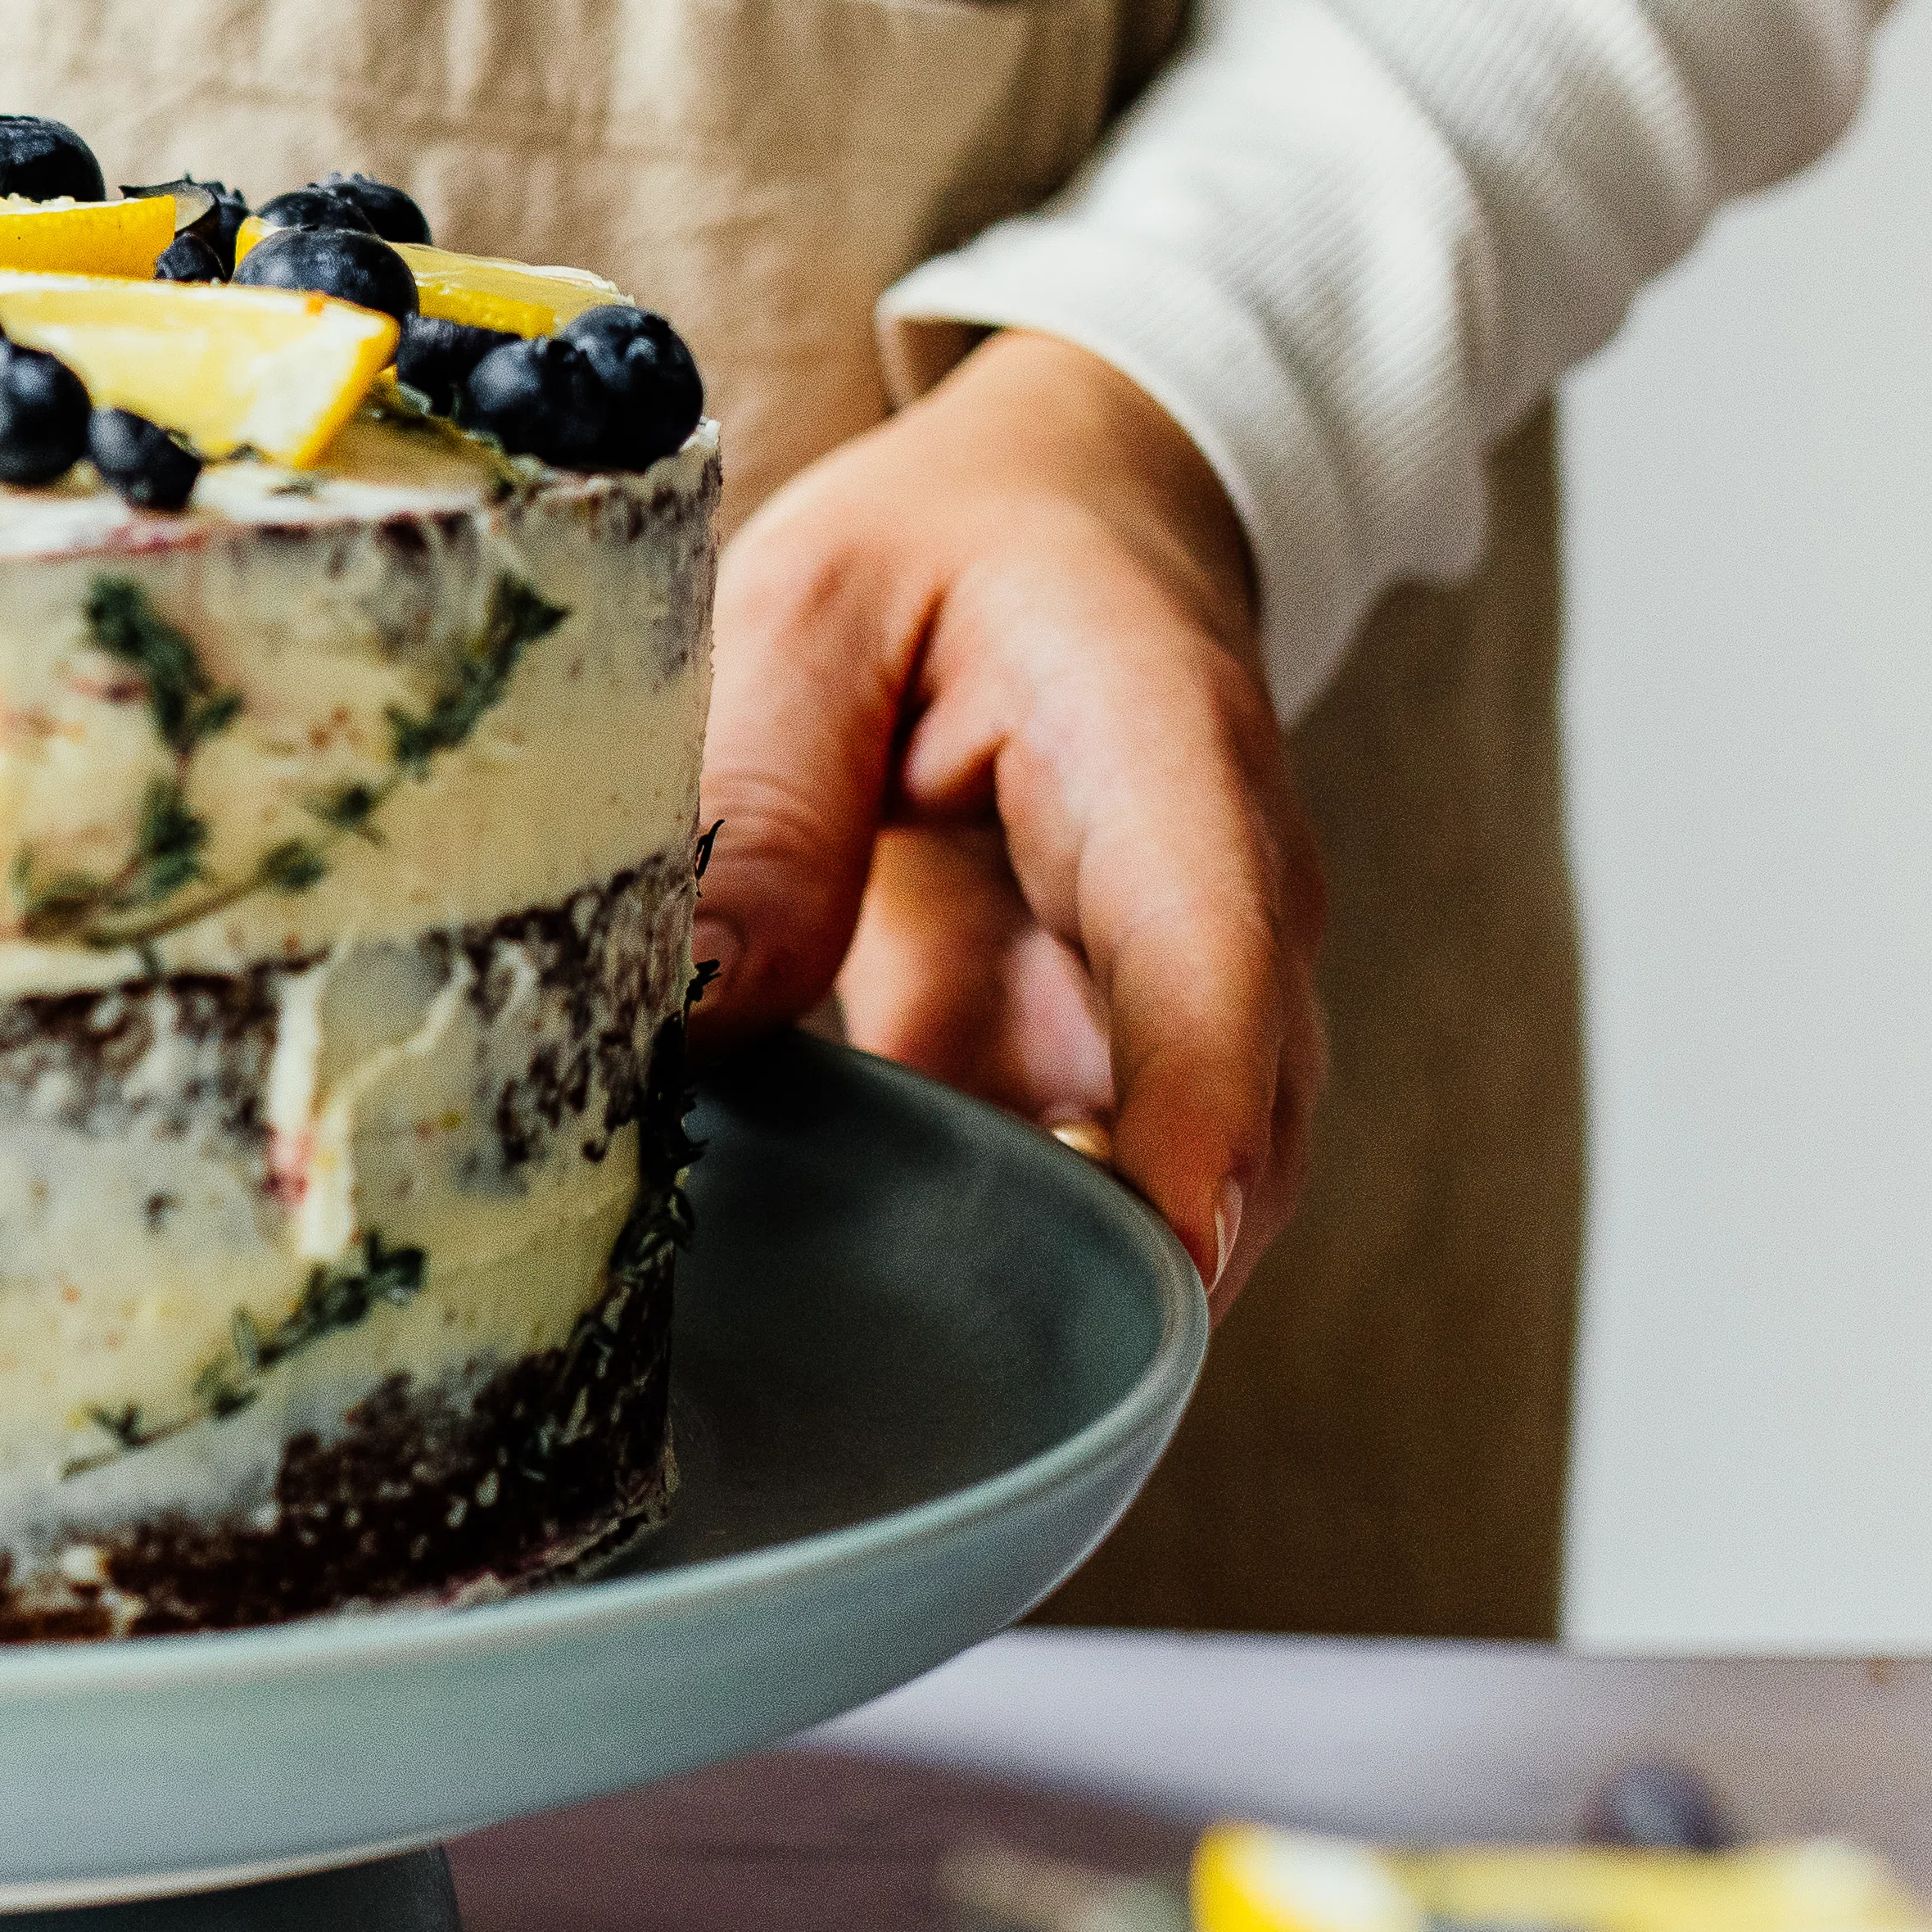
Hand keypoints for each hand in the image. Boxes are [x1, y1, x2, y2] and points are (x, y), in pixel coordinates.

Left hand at [690, 330, 1327, 1299]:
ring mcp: (1176, 1009)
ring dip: (1043, 1294)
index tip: (1155, 1269)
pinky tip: (837, 1314)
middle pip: (1228, 1138)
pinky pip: (1066, 1202)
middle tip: (960, 1403)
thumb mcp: (817, 606)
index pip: (1219, 969)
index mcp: (1168, 764)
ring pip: (1162, 1200)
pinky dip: (976, 1264)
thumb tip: (703, 1005)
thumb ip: (773, 791)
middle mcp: (1223, 912)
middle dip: (1123, 1279)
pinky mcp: (1093, 1071)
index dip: (1193, 1133)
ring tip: (877, 1389)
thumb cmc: (948, 555)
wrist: (1067, 528)